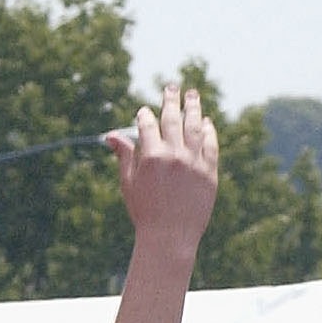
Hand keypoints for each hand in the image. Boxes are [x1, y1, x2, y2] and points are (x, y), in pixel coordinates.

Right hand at [103, 83, 219, 244]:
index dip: (144, 116)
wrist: (170, 236)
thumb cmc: (144, 211)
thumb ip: (124, 155)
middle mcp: (174, 155)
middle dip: (171, 100)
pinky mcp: (210, 171)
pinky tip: (206, 122)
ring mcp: (194, 162)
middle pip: (173, 118)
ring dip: (193, 108)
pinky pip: (210, 144)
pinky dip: (208, 130)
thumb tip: (110, 135)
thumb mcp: (128, 183)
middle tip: (172, 86)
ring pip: (195, 126)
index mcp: (151, 157)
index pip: (148, 125)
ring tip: (192, 95)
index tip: (143, 111)